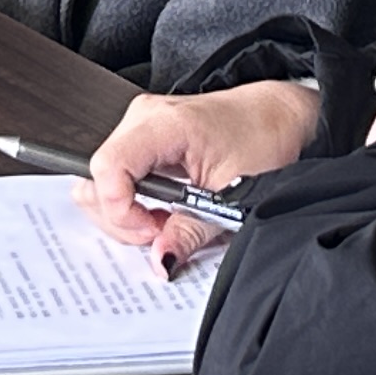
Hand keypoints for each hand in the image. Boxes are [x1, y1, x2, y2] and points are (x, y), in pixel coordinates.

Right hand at [80, 82, 319, 264]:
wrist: (278, 115)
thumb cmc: (262, 139)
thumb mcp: (233, 195)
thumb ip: (192, 231)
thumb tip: (162, 259)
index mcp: (163, 124)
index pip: (108, 168)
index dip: (122, 211)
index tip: (152, 231)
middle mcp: (142, 117)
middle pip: (97, 179)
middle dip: (124, 219)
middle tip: (164, 232)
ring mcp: (139, 125)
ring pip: (101, 180)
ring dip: (128, 213)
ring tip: (168, 220)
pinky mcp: (143, 136)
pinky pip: (117, 175)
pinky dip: (134, 201)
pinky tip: (164, 208)